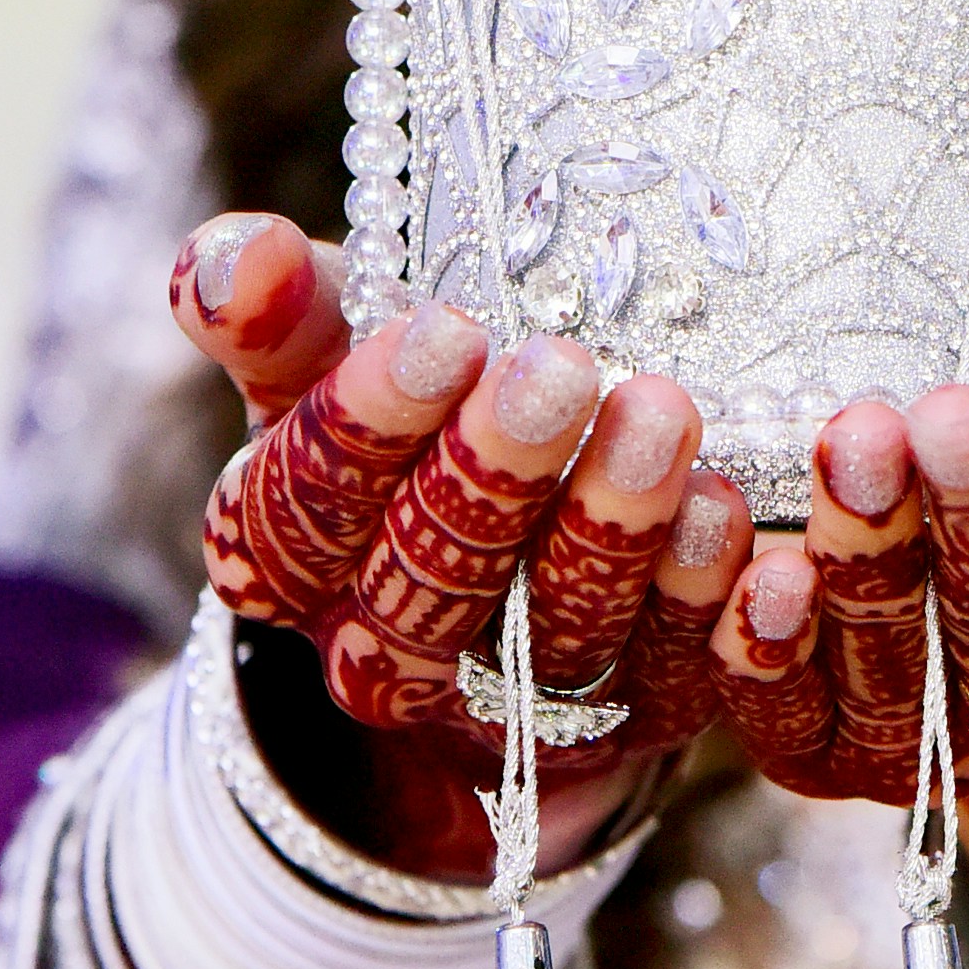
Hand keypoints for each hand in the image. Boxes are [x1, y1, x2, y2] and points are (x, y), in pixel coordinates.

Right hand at [172, 216, 753, 883]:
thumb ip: (278, 309)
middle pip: (427, 586)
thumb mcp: (331, 360)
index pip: (301, 511)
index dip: (368, 427)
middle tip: (558, 371)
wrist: (507, 567)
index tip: (440, 331)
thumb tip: (232, 256)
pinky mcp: (636, 712)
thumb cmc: (407, 426)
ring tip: (662, 417)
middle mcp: (387, 650)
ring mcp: (515, 699)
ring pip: (556, 634)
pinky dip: (708, 608)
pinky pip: (672, 674)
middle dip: (495, 475)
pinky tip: (736, 523)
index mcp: (292, 561)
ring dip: (610, 529)